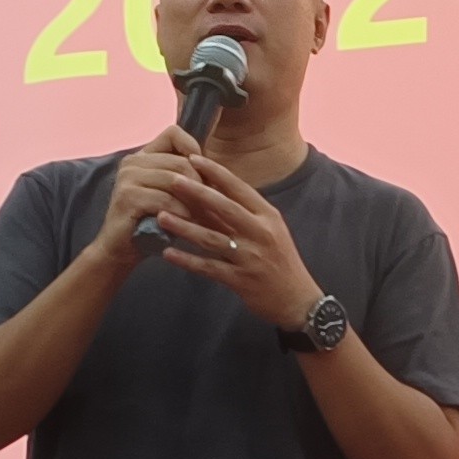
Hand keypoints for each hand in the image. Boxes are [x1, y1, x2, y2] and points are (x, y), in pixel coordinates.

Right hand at [93, 122, 209, 267]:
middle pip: (180, 162)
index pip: (173, 133)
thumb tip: (219, 172)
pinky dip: (182, 213)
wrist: (120, 252)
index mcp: (142, 156)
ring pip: (175, 180)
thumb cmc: (151, 224)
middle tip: (214, 207)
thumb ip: (184, 178)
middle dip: (202, 186)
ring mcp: (127, 178)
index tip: (203, 177)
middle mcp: (132, 162)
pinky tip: (189, 225)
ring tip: (206, 218)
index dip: (193, 151)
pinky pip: (165, 200)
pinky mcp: (127, 197)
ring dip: (195, 202)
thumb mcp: (169, 196)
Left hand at [144, 146, 320, 326]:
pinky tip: (168, 253)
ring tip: (160, 216)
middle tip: (172, 180)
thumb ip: (244, 212)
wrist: (297, 299)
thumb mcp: (270, 230)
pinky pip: (209, 268)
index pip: (239, 188)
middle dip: (196, 192)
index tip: (193, 158)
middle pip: (224, 208)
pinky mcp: (240, 280)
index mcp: (268, 216)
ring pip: (212, 238)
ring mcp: (250, 258)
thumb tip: (212, 190)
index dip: (215, 172)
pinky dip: (188, 260)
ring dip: (185, 227)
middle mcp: (260, 233)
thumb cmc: (279, 261)